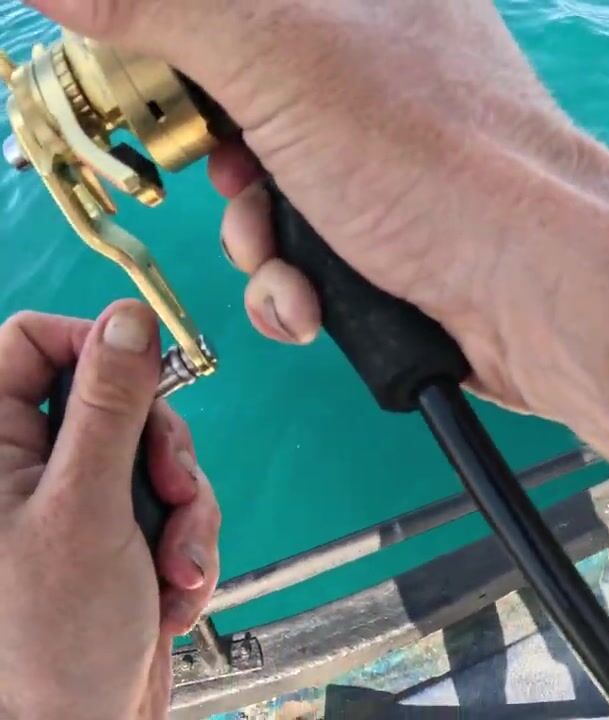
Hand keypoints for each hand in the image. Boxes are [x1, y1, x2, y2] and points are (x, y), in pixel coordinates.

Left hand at [0, 303, 221, 718]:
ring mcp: (76, 501)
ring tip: (175, 569)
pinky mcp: (117, 533)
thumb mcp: (89, 509)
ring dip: (186, 512)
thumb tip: (128, 320)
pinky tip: (172, 590)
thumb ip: (110, 408)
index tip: (148, 379)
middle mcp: (28, 465)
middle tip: (172, 494)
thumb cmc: (53, 636)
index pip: (31, 341)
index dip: (96, 346)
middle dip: (163, 453)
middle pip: (117, 398)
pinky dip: (187, 545)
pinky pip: (173, 504)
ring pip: (156, 454)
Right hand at [30, 0, 608, 408]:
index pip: (240, 12)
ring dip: (257, 239)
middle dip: (218, 159)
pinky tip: (315, 302)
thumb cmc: (439, 160)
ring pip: (268, 188)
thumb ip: (165, 8)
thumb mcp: (277, 56)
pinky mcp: (394, 236)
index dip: (184, 43)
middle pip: (241, 97)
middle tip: (231, 175)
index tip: (158, 80)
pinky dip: (295, 286)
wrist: (540, 290)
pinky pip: (308, 253)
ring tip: (289, 258)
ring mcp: (390, 159)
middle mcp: (381, 71)